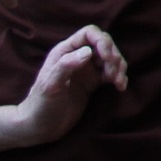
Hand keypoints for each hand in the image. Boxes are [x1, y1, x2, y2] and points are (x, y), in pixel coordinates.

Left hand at [13, 25, 127, 142]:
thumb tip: (88, 52)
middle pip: (104, 44)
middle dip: (113, 56)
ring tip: (118, 83)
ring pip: (111, 58)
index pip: (89, 33)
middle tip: (113, 75)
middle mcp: (77, 56)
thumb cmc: (41, 104)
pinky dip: (120, 77)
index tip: (108, 58)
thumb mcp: (50, 85)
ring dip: (119, 67)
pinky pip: (112, 73)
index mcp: (65, 51)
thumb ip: (66, 66)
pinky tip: (120, 87)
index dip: (102, 41)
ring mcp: (86, 70)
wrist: (41, 127)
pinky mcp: (93, 82)